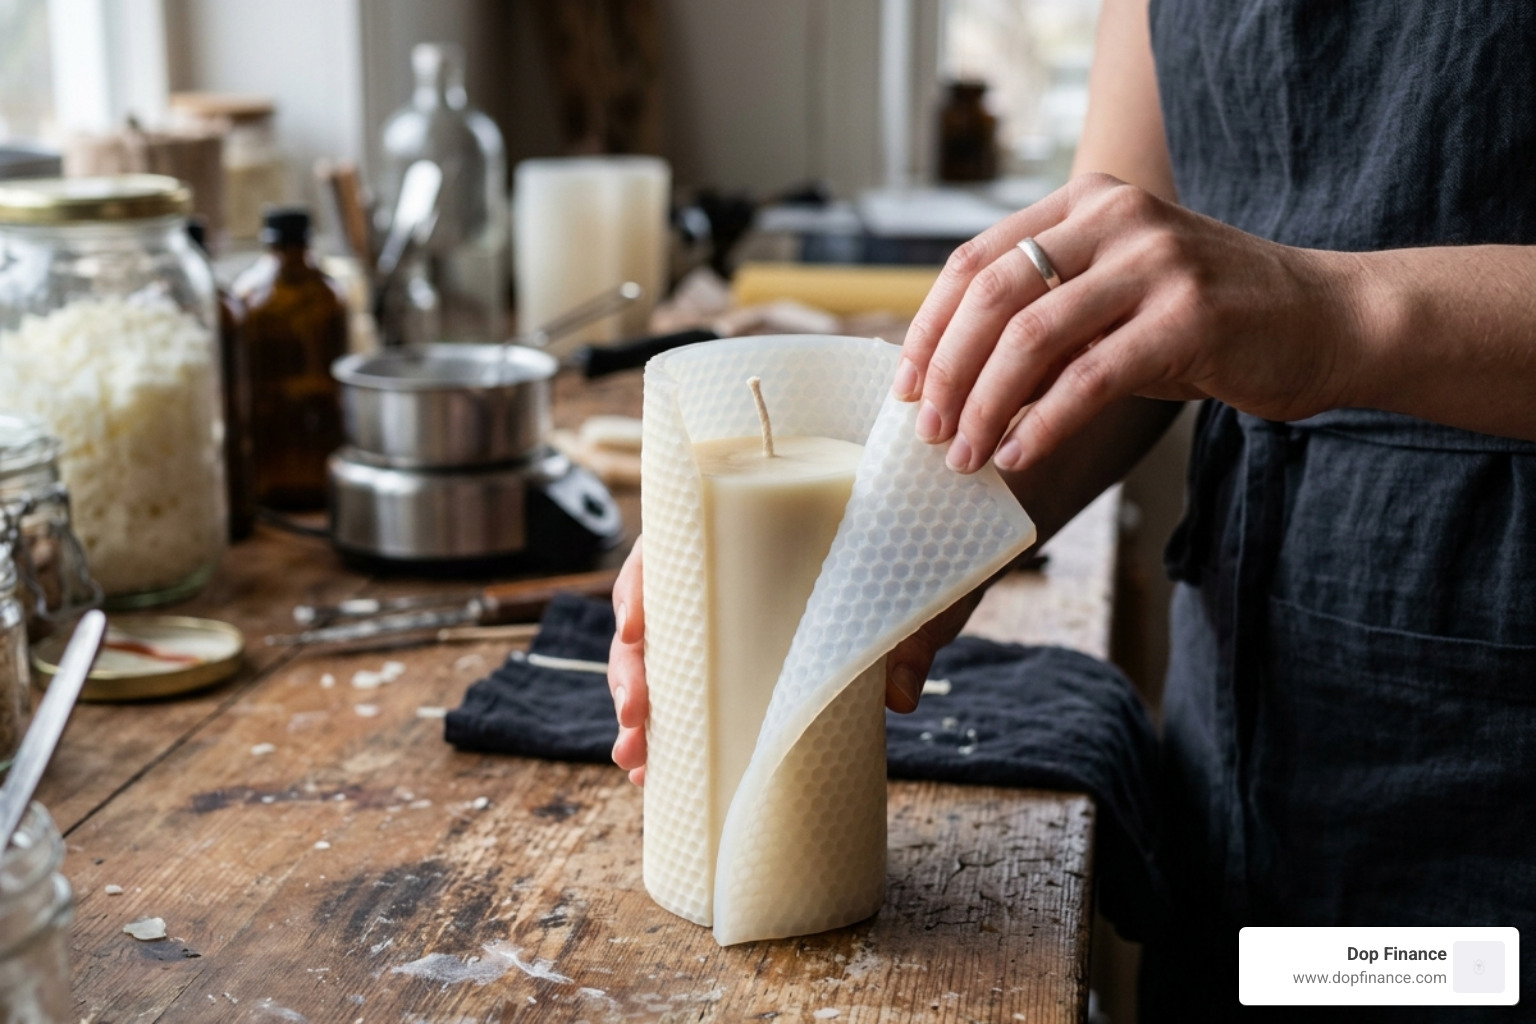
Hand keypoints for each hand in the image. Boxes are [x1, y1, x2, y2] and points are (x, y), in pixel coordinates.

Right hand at [606, 538, 985, 785]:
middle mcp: (734, 570)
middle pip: (657, 615)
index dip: (641, 588)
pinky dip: (674, 729)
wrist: (951, 546)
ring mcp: (740, 616)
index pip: (674, 546)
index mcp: (754, 525)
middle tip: (635, 726)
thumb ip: (909, 633)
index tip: (633, 630)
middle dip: (632, 674)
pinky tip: (658, 770)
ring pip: (666, 659)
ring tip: (637, 765)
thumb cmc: (922, 547)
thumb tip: (900, 697)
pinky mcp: (756, 658)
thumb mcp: (917, 583)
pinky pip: (700, 688)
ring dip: (642, 713)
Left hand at [892, 173, 1361, 472]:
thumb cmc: (1209, 321)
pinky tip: (1018, 455)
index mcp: (1088, 201)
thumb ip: (1047, 320)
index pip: (975, 259)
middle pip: (992, 293)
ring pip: (1031, 335)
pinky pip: (1088, 378)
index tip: (906, 384)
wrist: (1329, 321)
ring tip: (965, 456)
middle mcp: (1117, 217)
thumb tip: (954, 383)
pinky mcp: (1190, 317)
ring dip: (984, 405)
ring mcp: (1156, 262)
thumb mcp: (1117, 302)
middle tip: (928, 429)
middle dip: (947, 370)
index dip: (930, 326)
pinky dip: (1042, 423)